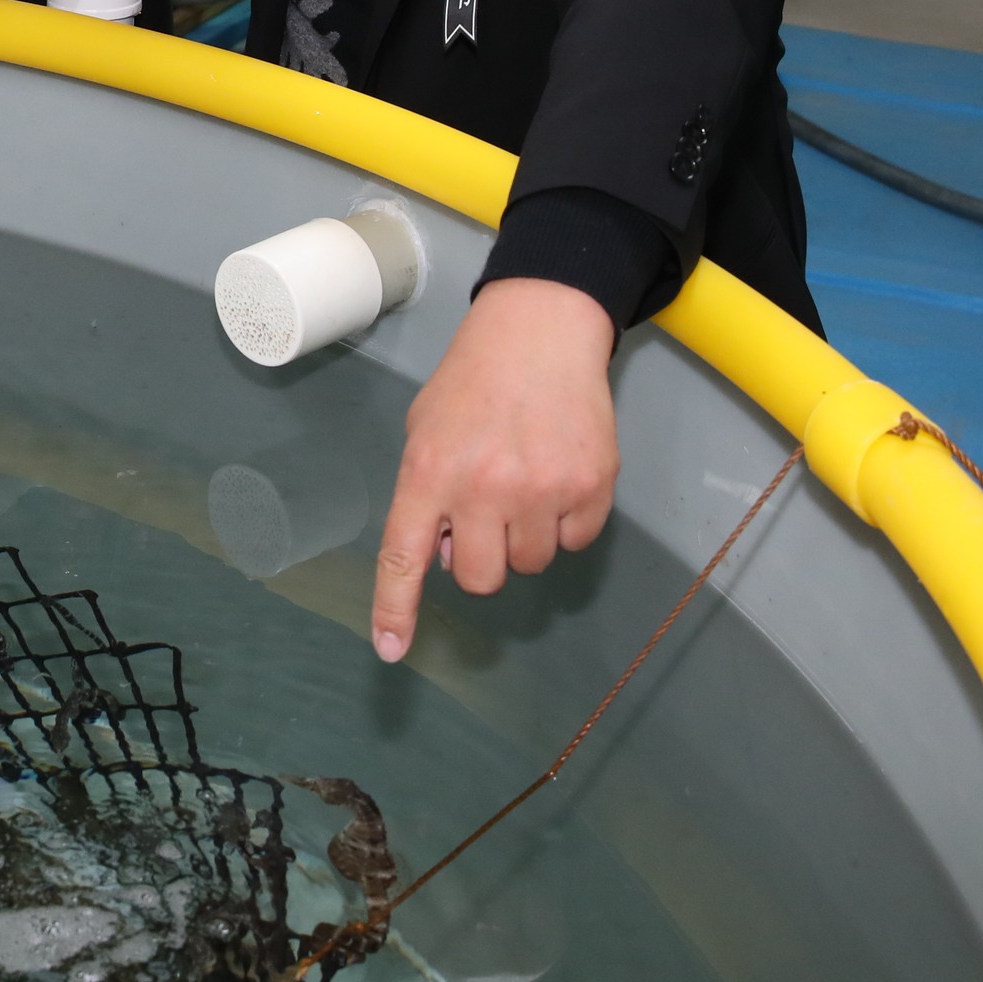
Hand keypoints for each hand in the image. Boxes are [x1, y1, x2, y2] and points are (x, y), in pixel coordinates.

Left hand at [371, 277, 619, 657]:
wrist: (540, 330)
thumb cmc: (473, 381)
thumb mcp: (425, 429)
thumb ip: (427, 493)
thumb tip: (448, 554)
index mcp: (428, 473)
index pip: (402, 558)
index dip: (396, 609)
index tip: (390, 651)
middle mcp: (482, 488)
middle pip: (479, 579)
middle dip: (482, 557)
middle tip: (487, 514)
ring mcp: (541, 490)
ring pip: (532, 563)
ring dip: (526, 536)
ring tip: (524, 480)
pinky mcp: (592, 486)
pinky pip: (577, 541)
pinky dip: (568, 520)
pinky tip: (558, 473)